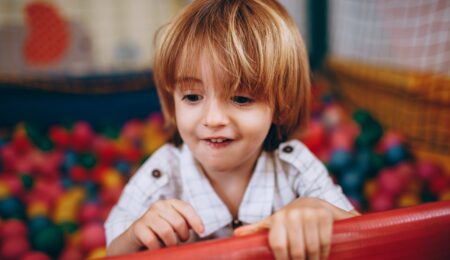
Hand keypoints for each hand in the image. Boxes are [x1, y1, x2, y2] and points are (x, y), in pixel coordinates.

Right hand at [129, 199, 203, 249]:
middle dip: (183, 235)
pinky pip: (153, 241)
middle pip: (178, 222)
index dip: (196, 220)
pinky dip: (158, 248)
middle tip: (181, 241)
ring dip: (172, 243)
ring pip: (167, 232)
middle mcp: (158, 206)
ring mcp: (147, 216)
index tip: (202, 232)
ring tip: (171, 245)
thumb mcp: (174, 224)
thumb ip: (186, 223)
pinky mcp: (138, 228)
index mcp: (170, 203)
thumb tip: (201, 229)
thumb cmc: (160, 231)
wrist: (135, 237)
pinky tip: (158, 248)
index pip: (186, 208)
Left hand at [234, 198, 357, 259]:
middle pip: (296, 250)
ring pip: (312, 247)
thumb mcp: (272, 222)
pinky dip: (324, 252)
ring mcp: (310, 214)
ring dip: (314, 259)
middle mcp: (293, 214)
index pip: (278, 245)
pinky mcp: (325, 215)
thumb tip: (236, 234)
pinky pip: (325, 240)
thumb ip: (256, 229)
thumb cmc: (290, 218)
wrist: (313, 202)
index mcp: (277, 218)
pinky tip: (322, 256)